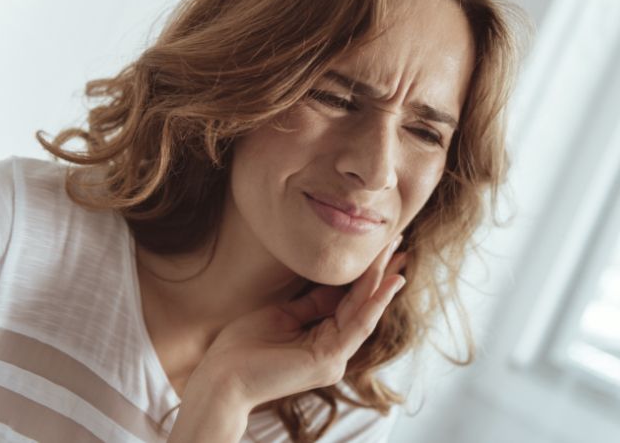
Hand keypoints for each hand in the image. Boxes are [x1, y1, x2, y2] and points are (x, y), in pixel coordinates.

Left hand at [187, 236, 406, 410]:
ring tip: (397, 253)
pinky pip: (358, 326)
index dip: (365, 275)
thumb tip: (334, 285)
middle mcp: (334, 351)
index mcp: (322, 340)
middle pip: (362, 304)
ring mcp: (334, 358)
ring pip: (364, 312)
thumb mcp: (282, 315)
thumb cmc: (244, 348)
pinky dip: (374, 303)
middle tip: (397, 242)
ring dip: (381, 280)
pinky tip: (387, 282)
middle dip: (380, 272)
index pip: (349, 302)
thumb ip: (310, 304)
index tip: (379, 249)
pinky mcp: (329, 360)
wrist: (222, 376)